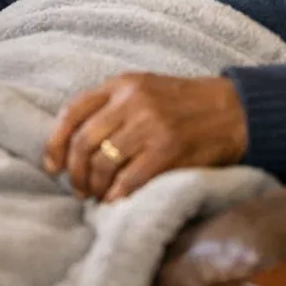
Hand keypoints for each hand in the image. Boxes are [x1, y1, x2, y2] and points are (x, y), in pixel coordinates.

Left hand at [43, 73, 248, 201]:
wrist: (233, 110)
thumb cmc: (183, 105)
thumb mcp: (144, 90)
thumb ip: (111, 107)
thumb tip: (73, 145)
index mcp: (122, 84)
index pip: (73, 112)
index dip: (55, 142)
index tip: (52, 166)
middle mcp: (132, 101)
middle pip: (84, 142)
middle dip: (75, 172)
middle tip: (78, 189)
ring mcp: (150, 126)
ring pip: (103, 163)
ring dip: (95, 187)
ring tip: (98, 197)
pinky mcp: (168, 151)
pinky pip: (129, 179)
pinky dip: (118, 195)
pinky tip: (117, 201)